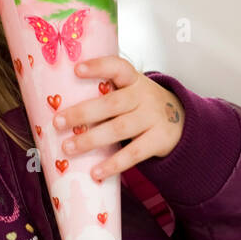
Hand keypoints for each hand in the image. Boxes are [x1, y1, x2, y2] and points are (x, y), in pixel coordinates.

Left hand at [52, 55, 184, 181]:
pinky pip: (134, 153)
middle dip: (83, 113)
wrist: (182, 121)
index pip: (118, 67)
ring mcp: (153, 118)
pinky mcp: (159, 140)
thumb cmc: (141, 104)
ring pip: (120, 128)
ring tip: (68, 148)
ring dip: (91, 139)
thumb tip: (60, 103)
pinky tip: (95, 172)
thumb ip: (106, 93)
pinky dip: (113, 164)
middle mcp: (144, 96)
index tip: (76, 69)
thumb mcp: (131, 90)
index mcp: (133, 80)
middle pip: (112, 103)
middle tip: (58, 122)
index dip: (98, 67)